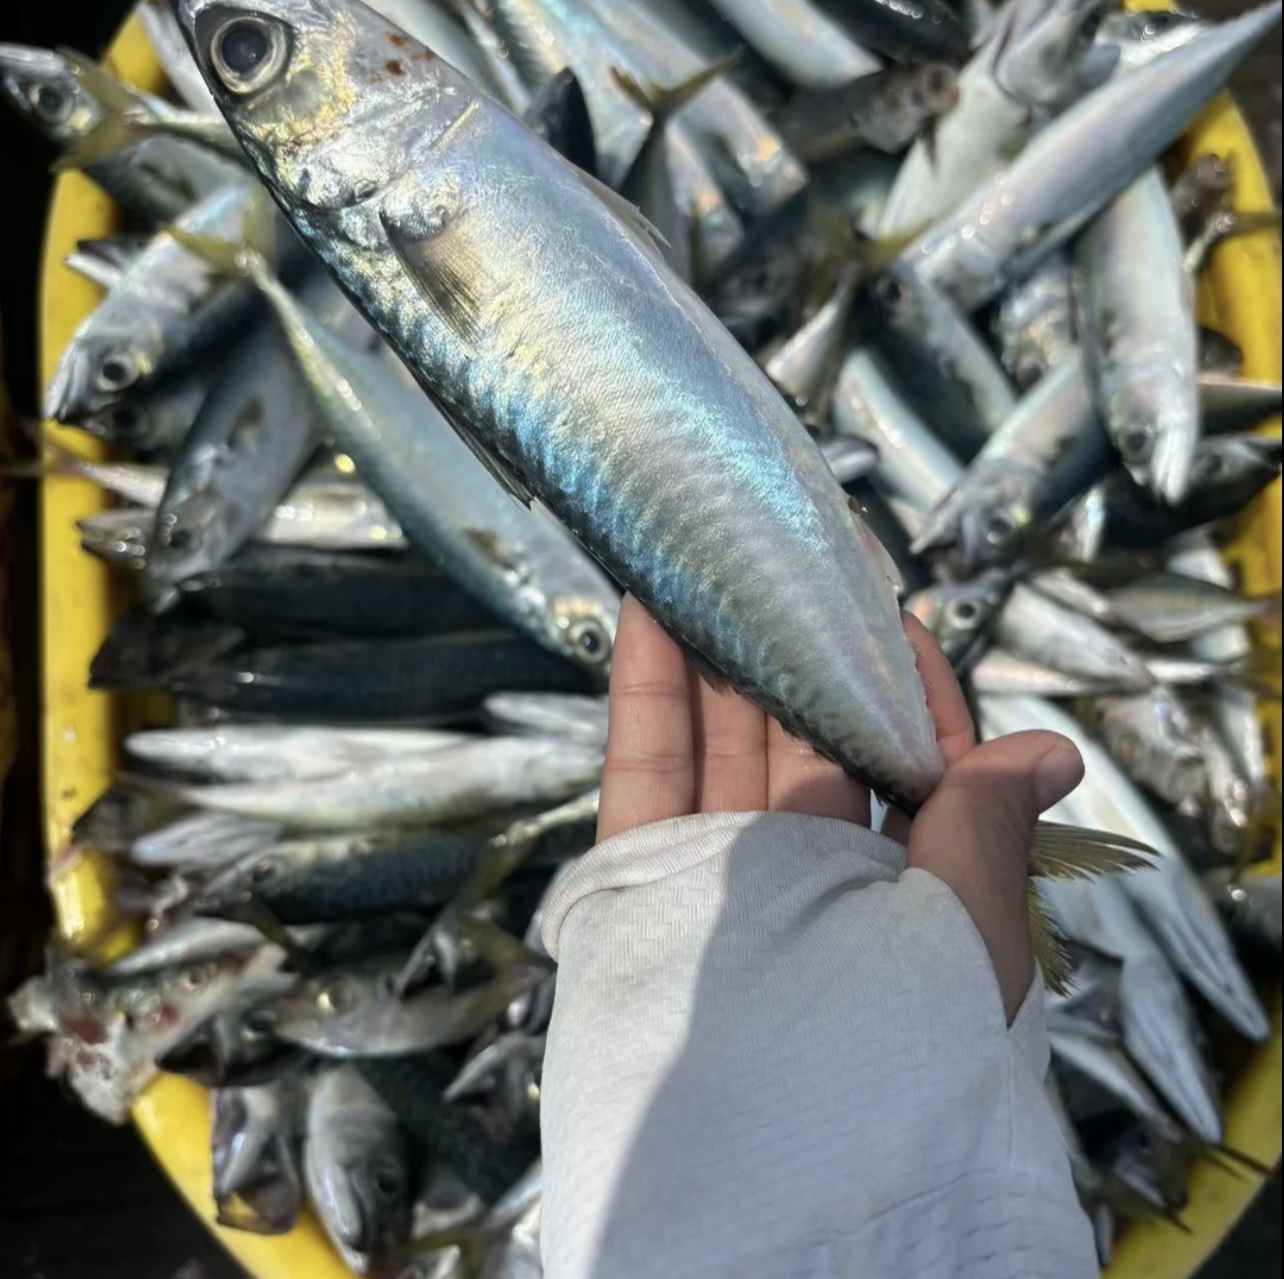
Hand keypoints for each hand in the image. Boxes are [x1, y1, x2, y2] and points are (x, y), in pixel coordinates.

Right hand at [598, 596, 1084, 1020]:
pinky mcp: (647, 878)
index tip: (893, 614)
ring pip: (722, 742)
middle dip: (802, 653)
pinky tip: (657, 614)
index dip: (904, 687)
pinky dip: (650, 690)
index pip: (910, 765)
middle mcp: (813, 876)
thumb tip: (1051, 750)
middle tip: (792, 567)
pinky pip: (648, 771)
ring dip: (720, 654)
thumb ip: (983, 828)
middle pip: (807, 740)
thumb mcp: (965, 933)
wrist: (771, 1169)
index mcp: (903, 890)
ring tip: (719, 565)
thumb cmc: (895, 1050)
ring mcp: (723, 872)